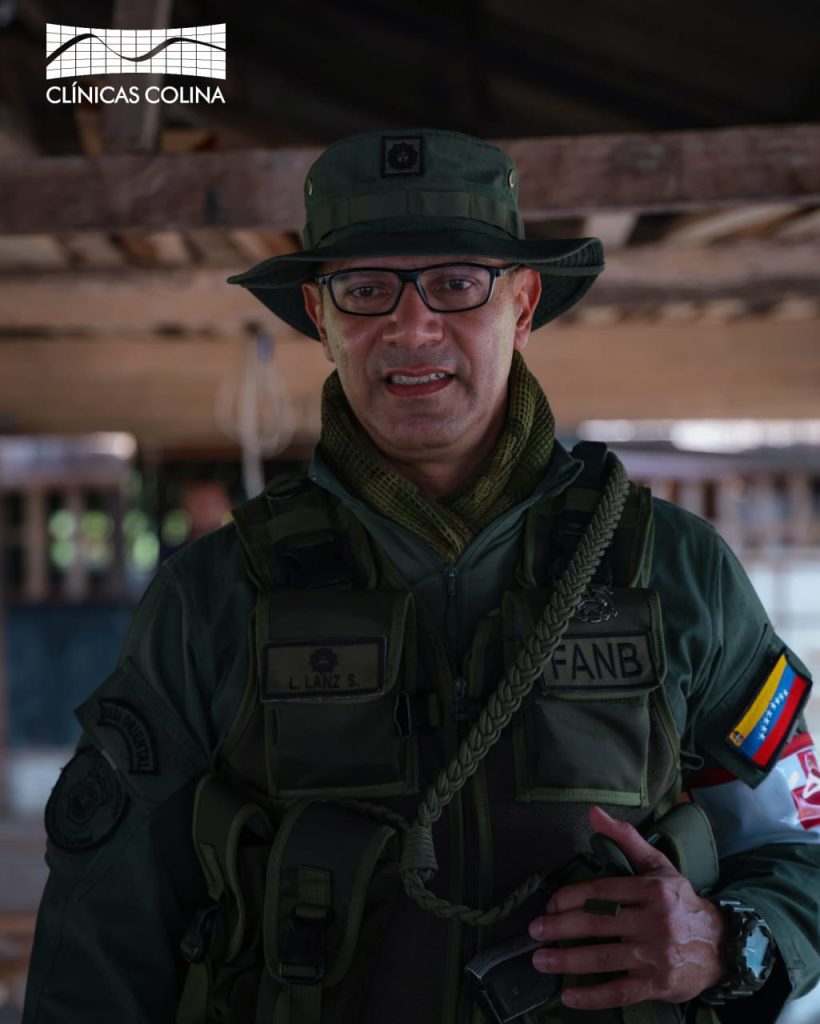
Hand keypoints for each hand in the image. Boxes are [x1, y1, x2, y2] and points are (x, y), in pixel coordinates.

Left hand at [528, 806, 725, 1009]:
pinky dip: (593, 997)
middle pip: (597, 924)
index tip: (549, 905)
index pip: (601, 891)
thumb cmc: (679, 901)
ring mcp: (657, 955)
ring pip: (603, 958)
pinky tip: (569, 995)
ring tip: (540, 960)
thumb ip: (625, 838)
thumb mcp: (656, 865)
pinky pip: (621, 992)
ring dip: (567, 961)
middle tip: (535, 931)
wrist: (720, 944)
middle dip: (560, 928)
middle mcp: (655, 921)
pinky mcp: (661, 984)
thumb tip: (592, 813)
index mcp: (652, 890)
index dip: (570, 898)